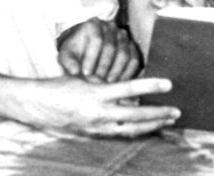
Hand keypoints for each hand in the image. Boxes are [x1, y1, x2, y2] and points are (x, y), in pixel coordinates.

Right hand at [22, 76, 180, 136]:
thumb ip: (107, 84)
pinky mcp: (94, 134)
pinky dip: (136, 130)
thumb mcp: (85, 79)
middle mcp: (98, 112)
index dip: (150, 86)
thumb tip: (130, 88)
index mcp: (96, 93)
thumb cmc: (60, 87)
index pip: (129, 89)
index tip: (168, 84)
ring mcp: (97, 126)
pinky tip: (147, 127)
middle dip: (158, 114)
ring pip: (131, 129)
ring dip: (151, 125)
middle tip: (176, 111)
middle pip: (136, 116)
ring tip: (167, 121)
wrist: (37, 105)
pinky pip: (120, 133)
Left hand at [57, 19, 140, 82]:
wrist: (85, 49)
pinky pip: (134, 60)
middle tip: (97, 80)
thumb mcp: (66, 55)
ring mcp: (123, 36)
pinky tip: (118, 82)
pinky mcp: (132, 46)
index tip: (85, 73)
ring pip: (124, 54)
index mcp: (93, 25)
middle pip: (111, 47)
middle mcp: (110, 27)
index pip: (96, 40)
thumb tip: (74, 71)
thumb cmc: (75, 52)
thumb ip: (68, 62)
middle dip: (103, 67)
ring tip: (107, 83)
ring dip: (116, 71)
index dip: (91, 58)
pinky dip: (128, 73)